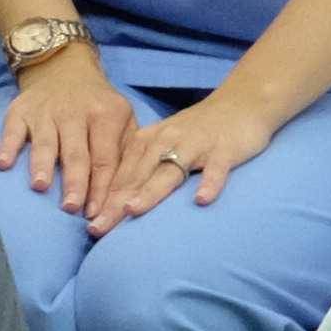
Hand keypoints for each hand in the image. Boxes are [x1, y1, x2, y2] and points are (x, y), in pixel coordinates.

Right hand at [0, 48, 136, 215]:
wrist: (65, 69)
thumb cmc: (98, 107)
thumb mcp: (122, 119)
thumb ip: (127, 151)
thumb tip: (127, 191)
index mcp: (106, 116)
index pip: (105, 159)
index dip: (102, 187)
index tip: (97, 213)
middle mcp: (76, 113)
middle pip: (76, 153)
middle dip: (75, 181)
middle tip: (72, 207)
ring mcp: (47, 111)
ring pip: (46, 142)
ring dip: (42, 164)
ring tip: (40, 186)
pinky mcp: (21, 111)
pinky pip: (13, 130)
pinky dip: (7, 146)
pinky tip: (3, 164)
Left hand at [106, 87, 280, 226]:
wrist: (242, 102)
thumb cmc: (198, 132)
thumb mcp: (165, 145)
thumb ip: (144, 170)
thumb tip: (117, 206)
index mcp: (148, 141)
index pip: (121, 175)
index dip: (103, 200)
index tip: (88, 225)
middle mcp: (167, 141)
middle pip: (138, 176)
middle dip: (116, 203)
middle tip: (98, 228)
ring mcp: (196, 144)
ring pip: (170, 170)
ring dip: (152, 191)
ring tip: (134, 211)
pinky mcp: (224, 148)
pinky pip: (216, 167)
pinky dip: (209, 182)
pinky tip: (202, 200)